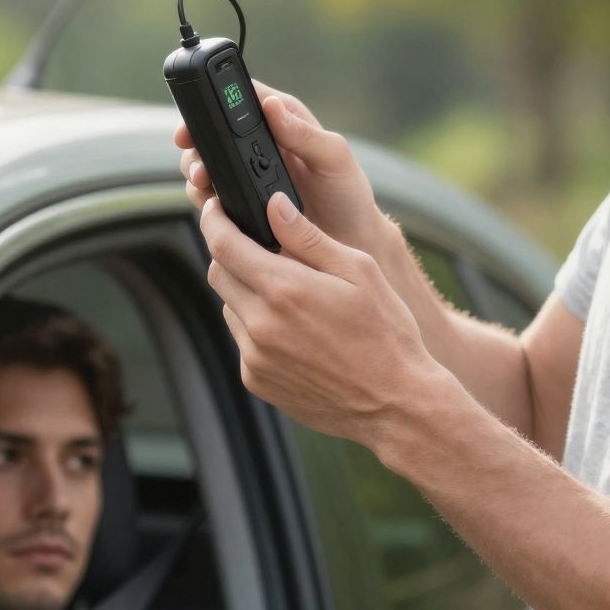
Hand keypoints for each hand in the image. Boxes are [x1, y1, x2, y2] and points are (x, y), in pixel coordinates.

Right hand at [174, 84, 387, 257]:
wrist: (350, 244)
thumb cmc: (348, 197)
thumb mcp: (334, 158)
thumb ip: (304, 133)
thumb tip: (272, 105)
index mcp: (284, 123)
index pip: (242, 99)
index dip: (215, 100)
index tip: (199, 114)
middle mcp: (262, 147)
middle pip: (213, 133)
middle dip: (198, 144)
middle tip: (200, 161)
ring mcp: (249, 177)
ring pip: (207, 166)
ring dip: (198, 174)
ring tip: (204, 184)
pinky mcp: (242, 206)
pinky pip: (214, 199)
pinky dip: (207, 201)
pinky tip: (215, 207)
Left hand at [198, 188, 439, 445]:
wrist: (395, 404)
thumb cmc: (387, 334)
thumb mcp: (359, 271)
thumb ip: (309, 237)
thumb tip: (274, 205)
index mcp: (285, 290)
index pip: (222, 243)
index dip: (214, 218)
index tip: (217, 208)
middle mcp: (261, 325)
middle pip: (218, 273)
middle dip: (231, 253)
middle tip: (262, 249)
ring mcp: (255, 357)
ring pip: (229, 307)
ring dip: (247, 293)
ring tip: (291, 298)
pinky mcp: (257, 381)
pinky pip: (243, 342)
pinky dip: (258, 328)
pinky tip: (296, 332)